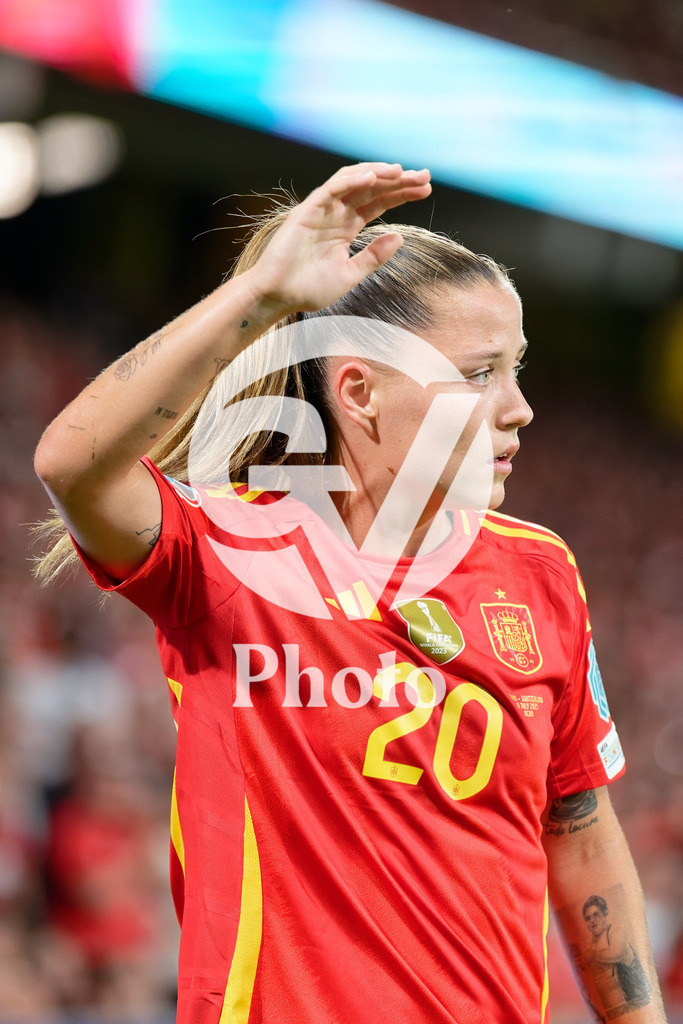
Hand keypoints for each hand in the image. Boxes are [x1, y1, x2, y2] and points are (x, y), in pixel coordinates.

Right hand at [247, 162, 431, 314]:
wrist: (278, 297)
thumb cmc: (309, 289)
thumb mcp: (351, 274)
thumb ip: (374, 257)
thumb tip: (400, 237)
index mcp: (347, 227)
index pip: (379, 202)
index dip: (402, 194)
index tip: (426, 189)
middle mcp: (336, 213)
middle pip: (371, 188)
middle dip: (398, 181)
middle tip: (425, 176)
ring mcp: (322, 210)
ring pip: (353, 181)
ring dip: (377, 174)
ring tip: (401, 172)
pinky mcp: (307, 211)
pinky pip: (331, 189)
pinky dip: (351, 181)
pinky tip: (372, 178)